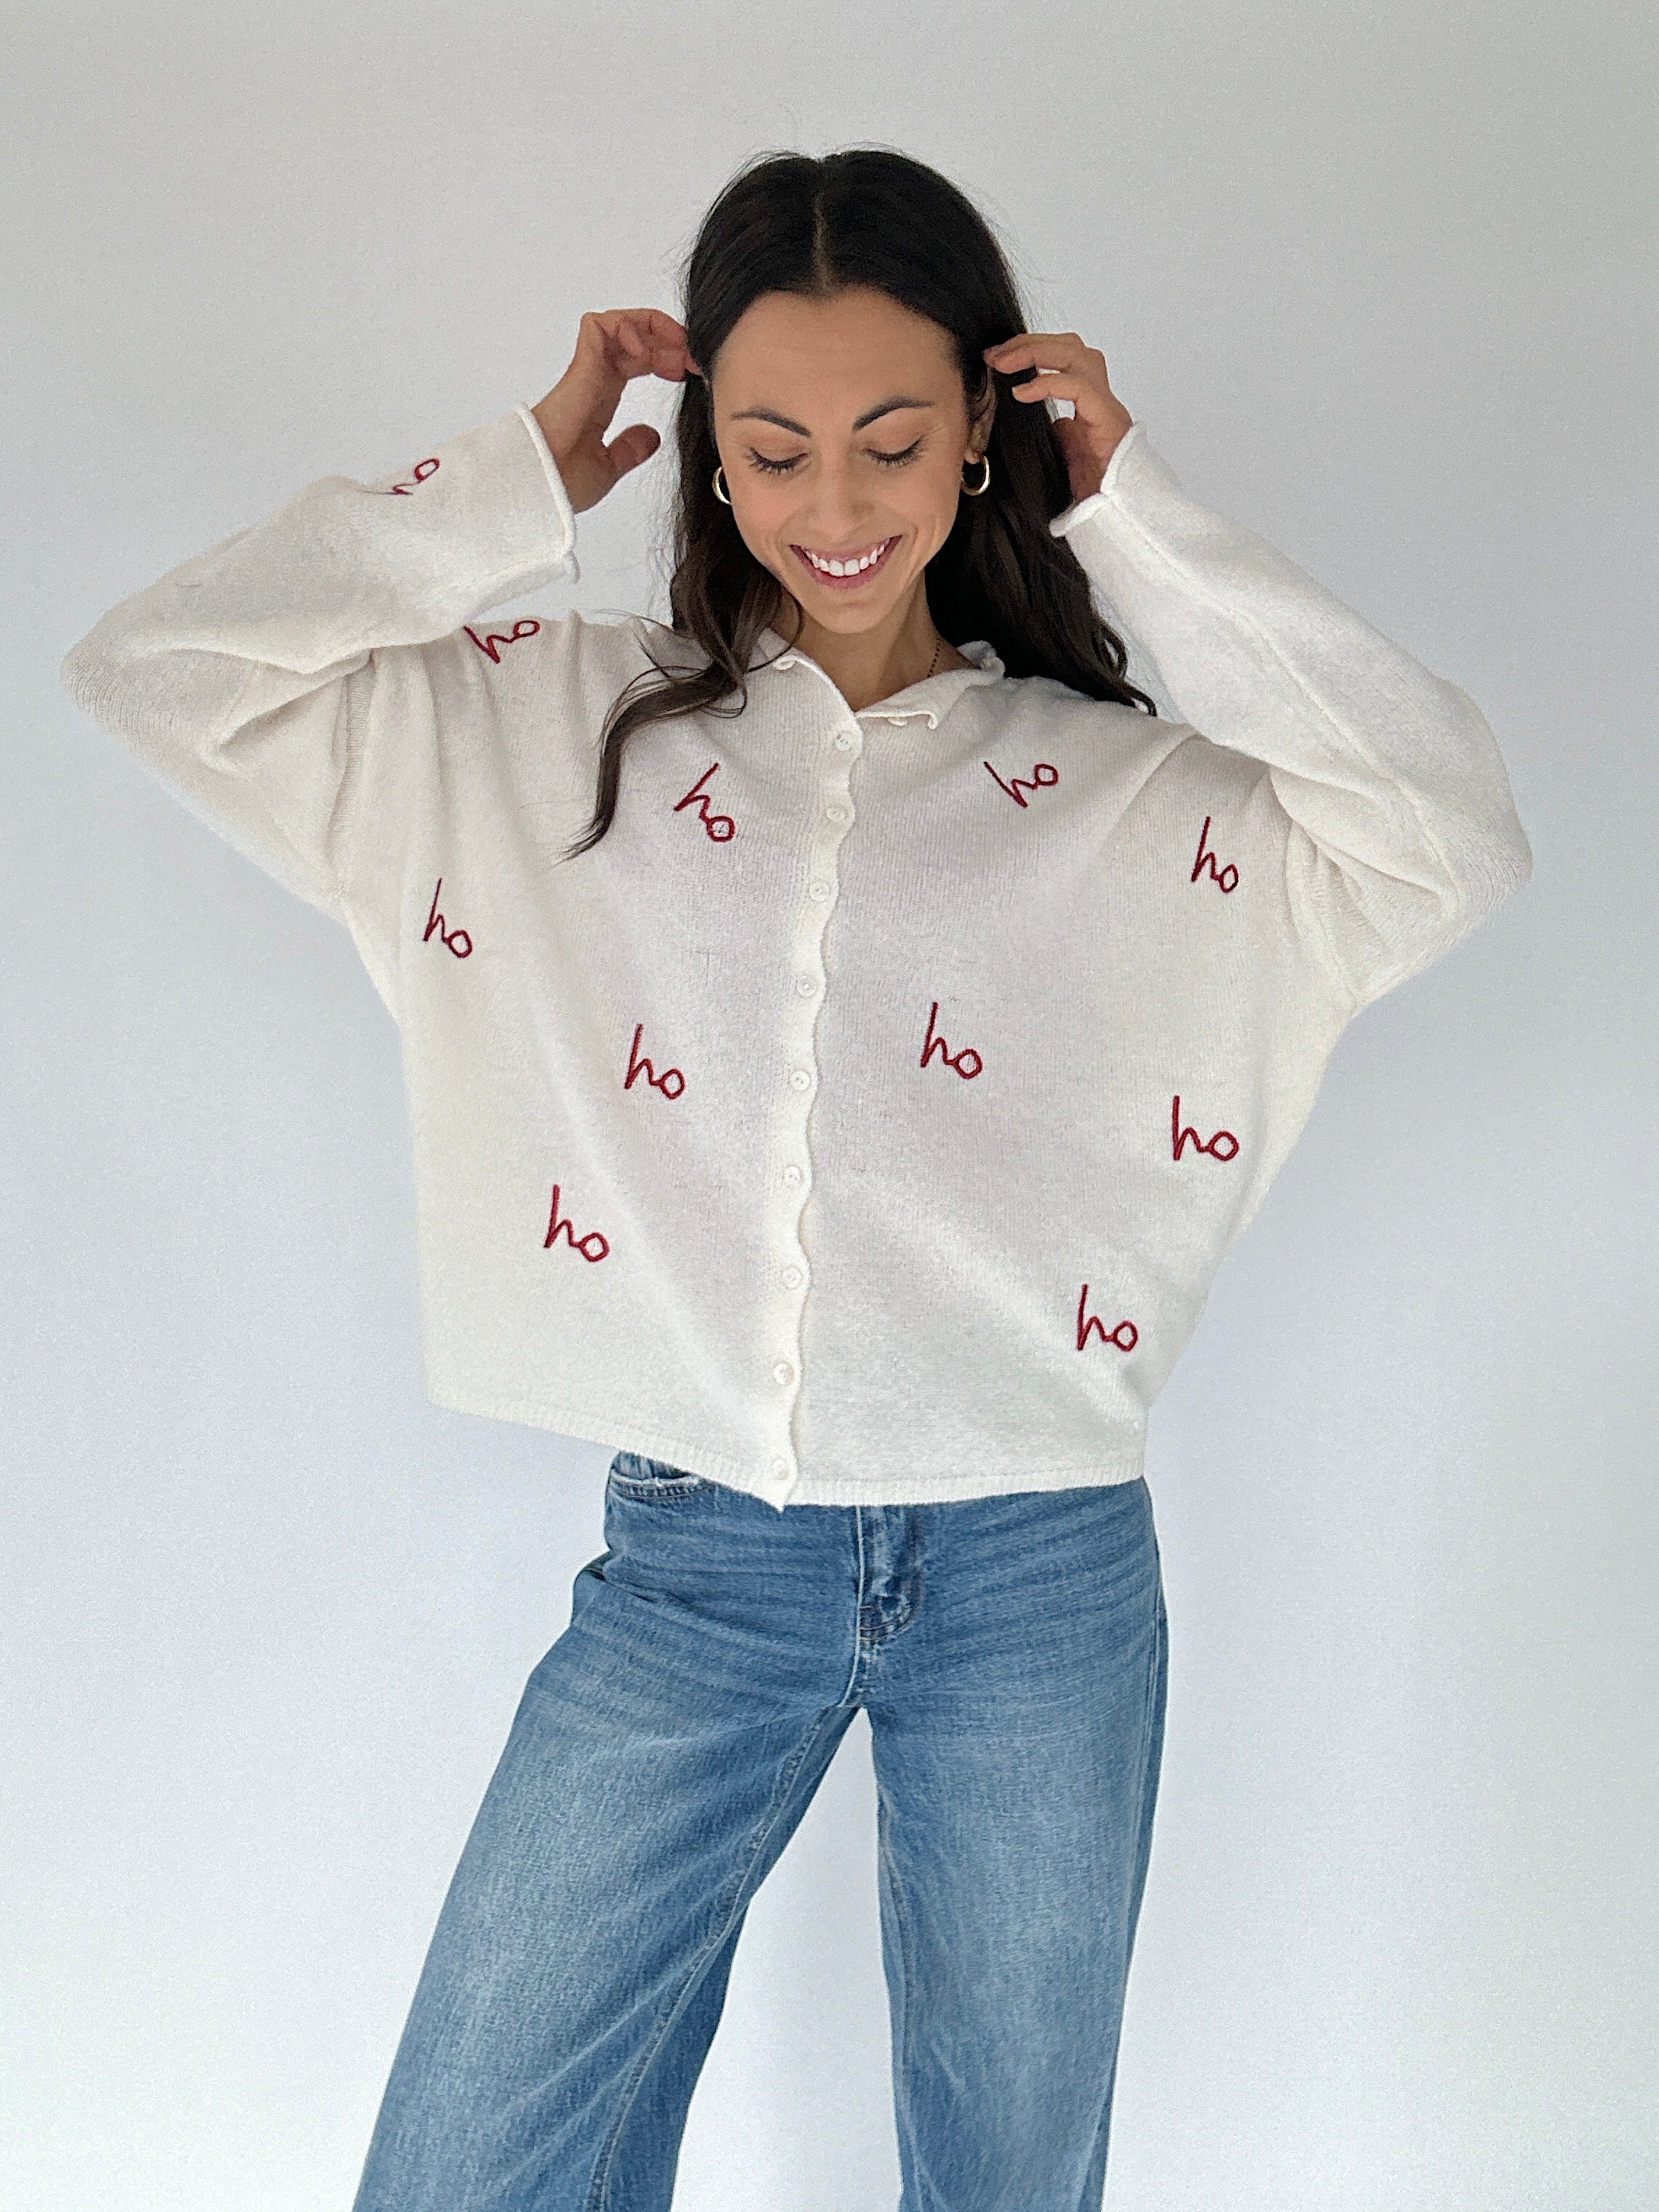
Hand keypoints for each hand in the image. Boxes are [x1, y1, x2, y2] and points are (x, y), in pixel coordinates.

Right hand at [531, 309, 692, 513]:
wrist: (542, 490)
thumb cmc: (562, 483)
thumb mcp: (609, 467)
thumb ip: (629, 450)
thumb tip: (650, 436)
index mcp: (600, 398)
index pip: (635, 360)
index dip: (664, 357)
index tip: (688, 372)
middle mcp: (593, 379)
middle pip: (631, 336)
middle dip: (666, 337)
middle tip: (690, 356)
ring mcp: (585, 371)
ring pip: (618, 322)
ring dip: (652, 327)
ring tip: (675, 348)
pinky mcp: (580, 368)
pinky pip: (599, 326)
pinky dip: (627, 327)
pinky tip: (646, 353)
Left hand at [982, 332, 1133, 504]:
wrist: (1118, 518)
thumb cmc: (1094, 496)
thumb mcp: (1063, 458)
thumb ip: (1057, 435)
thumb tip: (1049, 422)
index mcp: (1088, 407)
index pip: (1064, 359)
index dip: (1031, 351)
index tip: (996, 359)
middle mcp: (1100, 400)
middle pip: (1070, 347)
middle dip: (1029, 343)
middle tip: (994, 354)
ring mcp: (1106, 408)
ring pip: (1077, 355)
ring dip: (1036, 351)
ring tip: (1003, 363)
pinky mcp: (1108, 421)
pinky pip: (1079, 387)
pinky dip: (1048, 383)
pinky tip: (1021, 393)